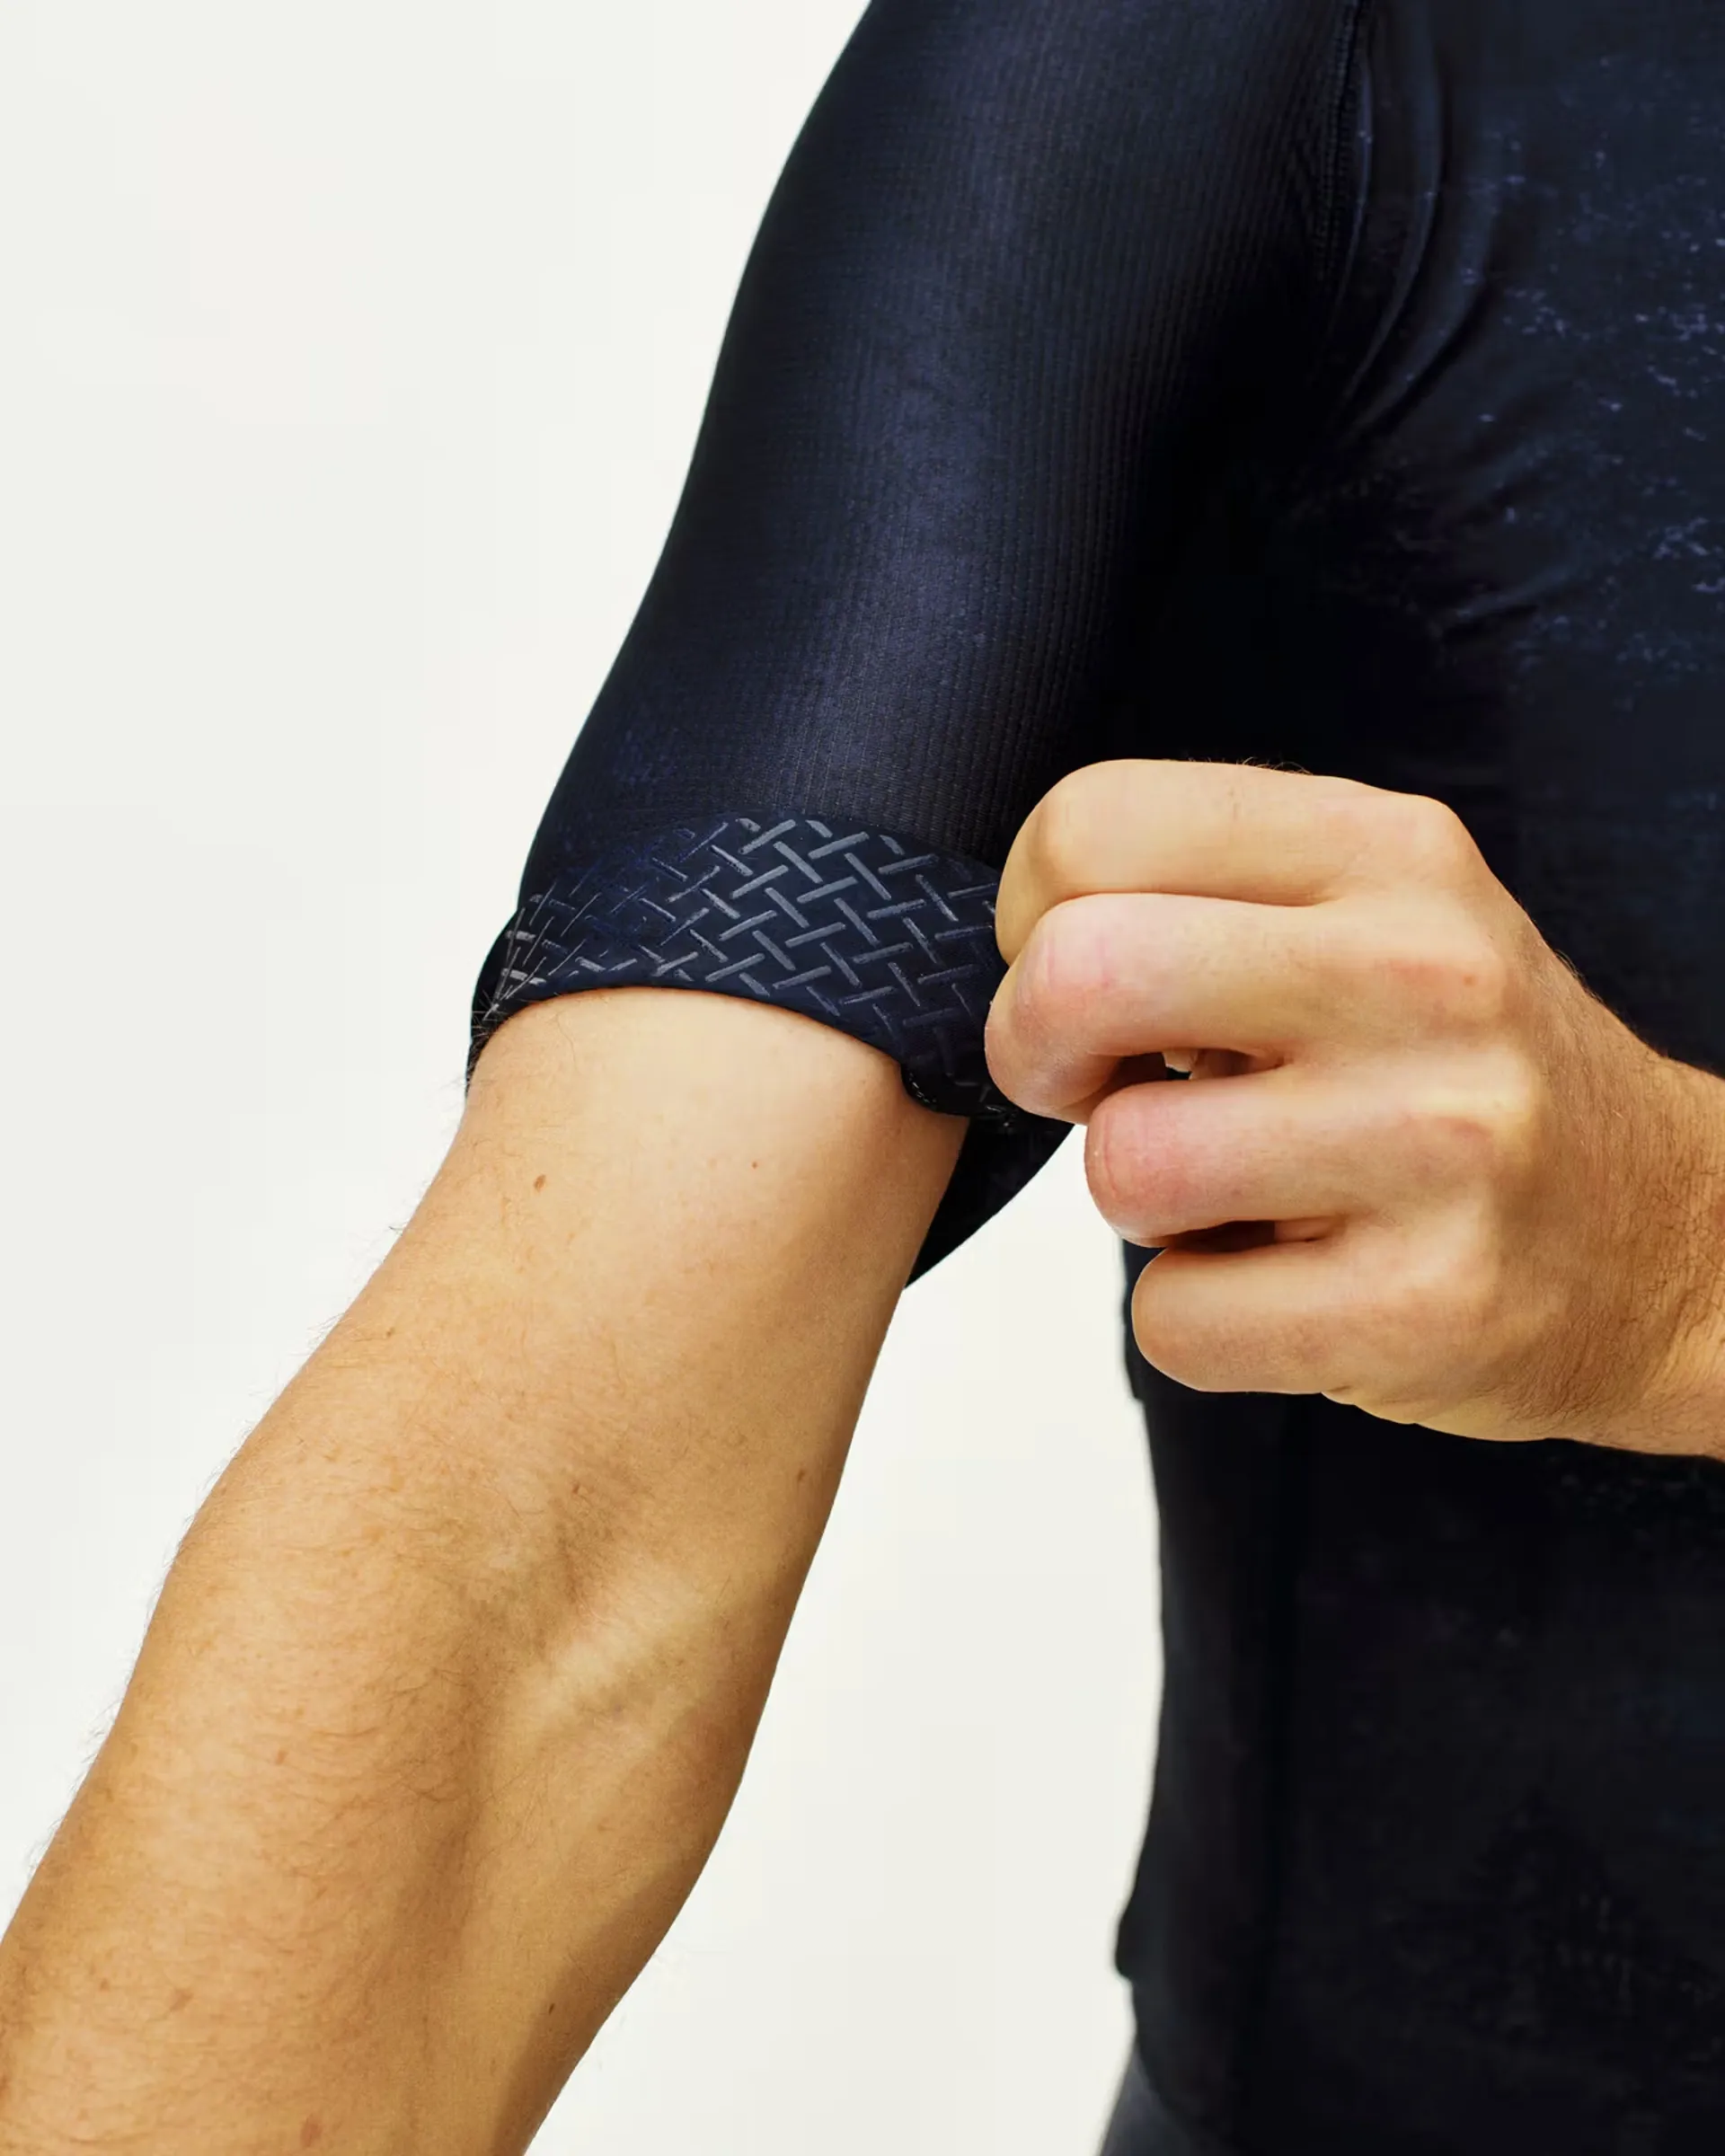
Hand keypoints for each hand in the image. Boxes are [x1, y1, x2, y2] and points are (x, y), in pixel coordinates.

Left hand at [984, 760, 1724, 1450]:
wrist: (1667, 1235)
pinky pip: (1176, 1322)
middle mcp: (1422, 973)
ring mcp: (1441, 1141)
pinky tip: (1280, 1283)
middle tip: (1092, 1090)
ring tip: (1224, 1192)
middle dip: (1035, 1053)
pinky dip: (1192, 1320)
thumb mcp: (1372, 918)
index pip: (1089, 826)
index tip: (1078, 980)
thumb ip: (1205, 897)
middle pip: (1079, 975)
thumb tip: (1016, 952)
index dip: (1029, 920)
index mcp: (1384, 851)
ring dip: (1134, 1201)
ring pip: (1124, 1165)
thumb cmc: (1455, 1070)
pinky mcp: (1434, 1304)